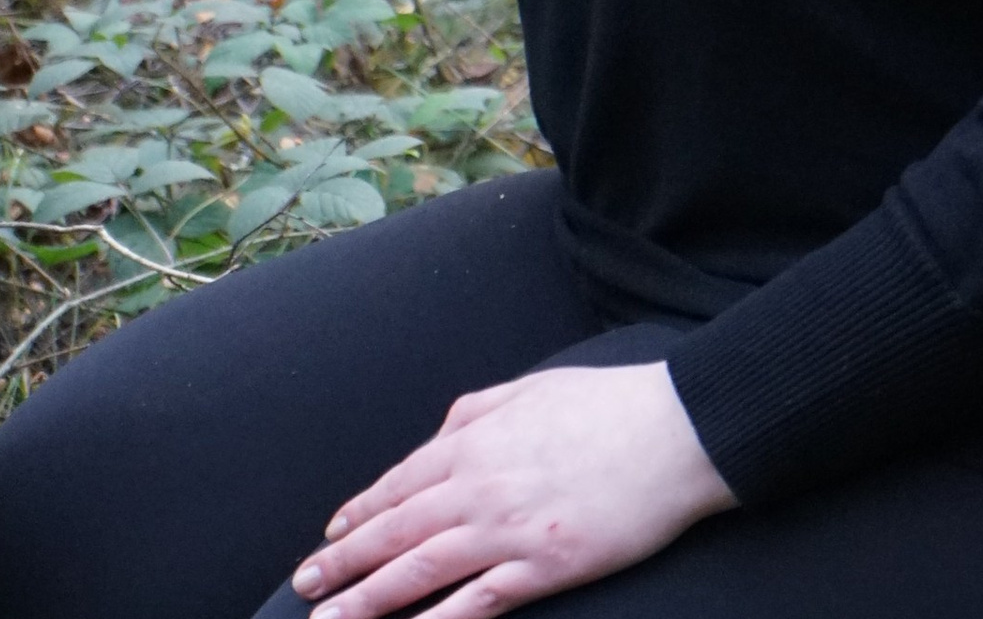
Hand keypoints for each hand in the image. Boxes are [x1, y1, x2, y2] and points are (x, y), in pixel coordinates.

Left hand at [289, 360, 736, 617]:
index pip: (399, 484)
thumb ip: (478, 409)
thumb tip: (440, 434)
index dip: (359, 513)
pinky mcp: (541, 567)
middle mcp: (480, 487)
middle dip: (342, 565)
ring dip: (365, 603)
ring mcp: (508, 532)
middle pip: (394, 534)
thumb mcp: (535, 386)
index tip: (330, 538)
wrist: (678, 428)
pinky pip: (473, 605)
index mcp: (477, 441)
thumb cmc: (612, 402)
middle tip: (303, 589)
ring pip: (417, 574)